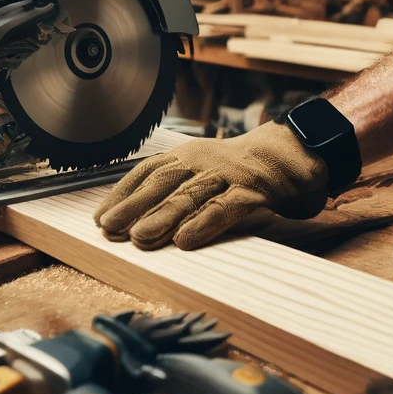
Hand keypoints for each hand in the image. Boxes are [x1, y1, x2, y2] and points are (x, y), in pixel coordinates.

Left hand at [94, 122, 328, 249]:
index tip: (100, 218)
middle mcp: (204, 161)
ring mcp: (229, 174)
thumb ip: (178, 189)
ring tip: (139, 237)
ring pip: (191, 195)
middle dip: (134, 206)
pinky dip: (204, 223)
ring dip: (163, 216)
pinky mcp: (254, 191)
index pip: (149, 171)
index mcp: (189, 155)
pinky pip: (226, 207)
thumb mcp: (206, 171)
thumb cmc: (242, 170)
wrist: (292, 152)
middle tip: (108, 229)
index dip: (123, 193)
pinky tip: (186, 240)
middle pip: (164, 182)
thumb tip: (136, 220)